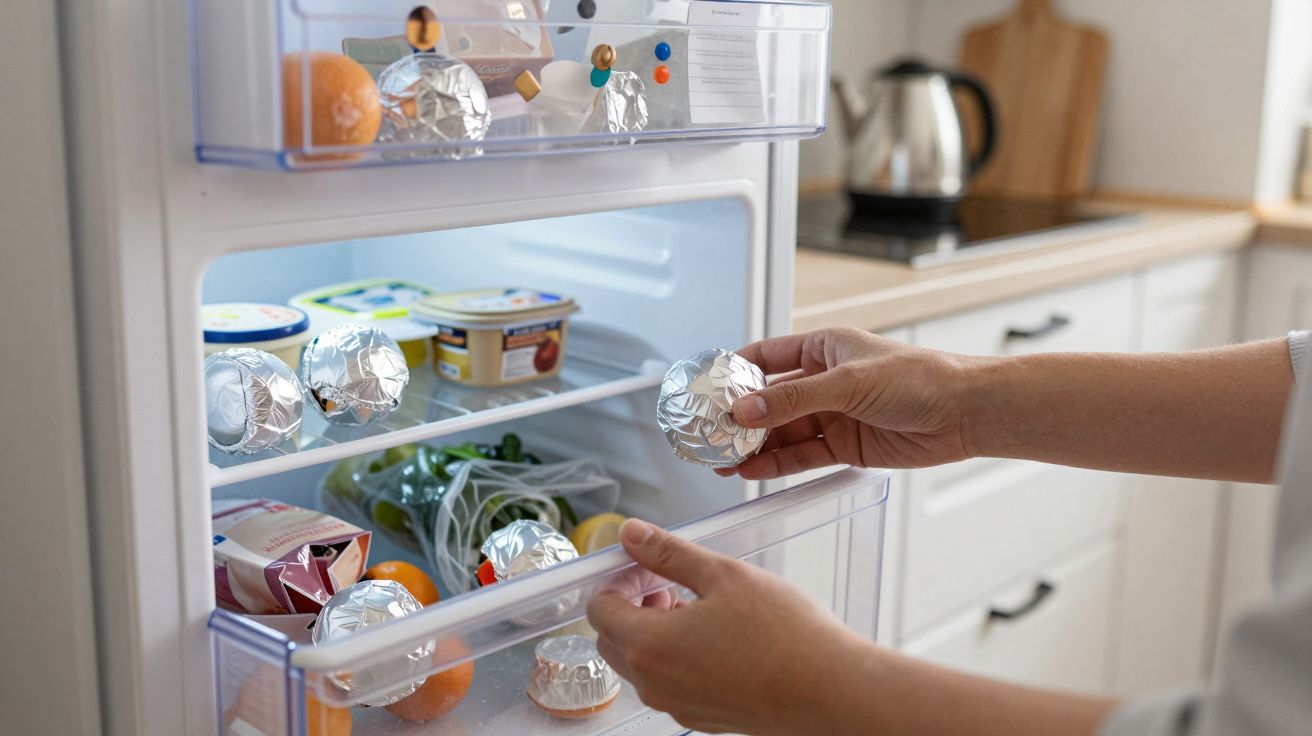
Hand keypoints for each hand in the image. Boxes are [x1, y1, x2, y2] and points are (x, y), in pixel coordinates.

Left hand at [587, 519, 874, 734]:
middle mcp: (655, 684)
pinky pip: (669, 683)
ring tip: (696, 606)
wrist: (831, 690)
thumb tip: (632, 535)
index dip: (617, 579)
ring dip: (652, 631)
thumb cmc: (785, 635)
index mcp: (649, 646)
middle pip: (613, 639)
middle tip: (666, 581)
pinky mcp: (701, 717)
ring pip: (640, 664)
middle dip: (630, 605)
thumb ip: (668, 553)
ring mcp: (677, 706)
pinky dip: (675, 656)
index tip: (644, 564)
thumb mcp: (722, 574)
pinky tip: (715, 636)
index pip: (598, 609)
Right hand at [720, 327, 975, 479]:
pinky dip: (777, 464)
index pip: (766, 356)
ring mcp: (834, 415)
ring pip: (783, 432)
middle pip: (769, 400)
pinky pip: (802, 455)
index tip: (705, 388)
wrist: (965, 413)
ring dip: (754, 446)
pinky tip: (753, 470)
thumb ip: (793, 399)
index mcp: (823, 348)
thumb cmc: (921, 378)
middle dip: (739, 418)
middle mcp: (825, 381)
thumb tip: (746, 410)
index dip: (734, 372)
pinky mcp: (846, 445)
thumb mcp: (848, 381)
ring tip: (723, 460)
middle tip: (709, 435)